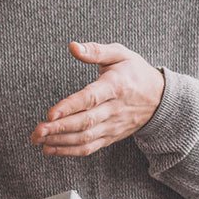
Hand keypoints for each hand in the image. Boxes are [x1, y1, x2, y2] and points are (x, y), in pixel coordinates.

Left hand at [30, 42, 163, 156]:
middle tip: (37, 131)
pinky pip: (90, 147)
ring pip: (86, 138)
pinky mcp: (111, 136)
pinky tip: (51, 149)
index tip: (50, 114)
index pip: (90, 98)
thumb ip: (96, 51)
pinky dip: (70, 151)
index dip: (70, 107)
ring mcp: (114, 125)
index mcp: (116, 86)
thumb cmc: (136, 72)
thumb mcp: (120, 54)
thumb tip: (73, 46)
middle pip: (85, 122)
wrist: (161, 98)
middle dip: (59, 128)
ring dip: (60, 142)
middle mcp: (115, 109)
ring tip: (39, 140)